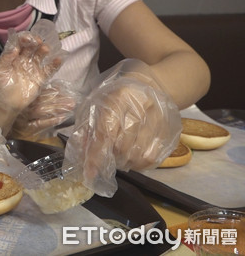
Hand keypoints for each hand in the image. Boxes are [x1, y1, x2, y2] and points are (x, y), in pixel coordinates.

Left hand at [0, 31, 60, 111]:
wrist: (8, 102)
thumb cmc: (2, 85)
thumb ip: (5, 59)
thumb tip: (14, 49)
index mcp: (14, 56)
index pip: (20, 44)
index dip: (23, 39)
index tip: (25, 38)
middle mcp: (25, 59)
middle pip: (32, 47)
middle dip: (35, 42)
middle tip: (37, 41)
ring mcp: (34, 68)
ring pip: (41, 56)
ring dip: (44, 50)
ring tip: (46, 48)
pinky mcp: (41, 77)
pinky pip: (49, 69)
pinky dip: (55, 64)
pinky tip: (59, 59)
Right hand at [10, 80, 79, 140]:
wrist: (6, 133)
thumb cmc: (18, 117)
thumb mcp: (27, 104)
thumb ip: (40, 96)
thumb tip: (57, 88)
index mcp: (24, 99)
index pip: (39, 93)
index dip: (52, 91)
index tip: (63, 90)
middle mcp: (23, 106)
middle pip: (42, 101)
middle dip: (58, 100)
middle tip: (72, 100)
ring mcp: (24, 118)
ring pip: (41, 111)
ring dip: (56, 108)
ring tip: (70, 107)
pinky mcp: (26, 129)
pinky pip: (39, 124)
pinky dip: (51, 121)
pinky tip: (61, 118)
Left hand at [64, 59, 180, 196]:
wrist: (155, 82)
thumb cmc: (119, 93)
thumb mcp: (98, 102)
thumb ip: (89, 127)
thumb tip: (83, 155)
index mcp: (120, 96)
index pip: (106, 131)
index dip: (96, 155)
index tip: (89, 172)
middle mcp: (143, 107)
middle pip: (122, 146)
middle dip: (110, 157)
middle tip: (105, 157)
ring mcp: (161, 119)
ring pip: (138, 155)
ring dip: (124, 162)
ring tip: (119, 156)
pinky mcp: (171, 130)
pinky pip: (154, 158)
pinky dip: (139, 164)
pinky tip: (133, 157)